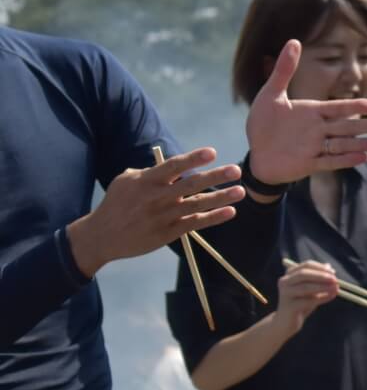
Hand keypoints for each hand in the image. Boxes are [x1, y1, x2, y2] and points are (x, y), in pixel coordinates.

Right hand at [66, 148, 244, 277]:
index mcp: (146, 181)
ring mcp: (163, 216)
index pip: (173, 167)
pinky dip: (213, 217)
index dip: (193, 159)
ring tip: (241, 191)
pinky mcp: (168, 233)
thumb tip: (174, 167)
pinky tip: (230, 211)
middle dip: (215, 177)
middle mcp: (157, 198)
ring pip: (197, 205)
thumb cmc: (116, 204)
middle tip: (237, 170)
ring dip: (221, 197)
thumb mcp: (125, 182)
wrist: (102, 237)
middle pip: (191, 185)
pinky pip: (195, 223)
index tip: (212, 152)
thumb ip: (149, 173)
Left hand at [244, 40, 366, 186]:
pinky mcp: (309, 164)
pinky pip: (330, 161)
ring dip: (365, 144)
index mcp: (313, 112)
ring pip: (345, 145)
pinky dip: (345, 160)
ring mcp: (315, 147)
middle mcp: (319, 129)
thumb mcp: (270, 94)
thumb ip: (284, 70)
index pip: (340, 108)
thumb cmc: (261, 123)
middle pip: (350, 127)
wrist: (253, 154)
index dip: (358, 106)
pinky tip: (362, 157)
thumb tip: (294, 41)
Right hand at [274, 260, 339, 334]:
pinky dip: (322, 298)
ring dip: (323, 286)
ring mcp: (285, 294)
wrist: (287, 322)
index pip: (306, 265)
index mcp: (290, 274)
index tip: (333, 272)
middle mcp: (285, 281)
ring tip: (335, 288)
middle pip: (304, 274)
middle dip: (321, 276)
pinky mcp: (289, 306)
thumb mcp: (312, 289)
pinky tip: (331, 296)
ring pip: (305, 287)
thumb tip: (330, 268)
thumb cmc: (301, 303)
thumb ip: (319, 279)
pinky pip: (308, 301)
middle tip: (335, 279)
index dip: (321, 268)